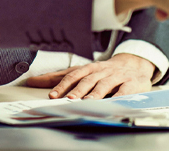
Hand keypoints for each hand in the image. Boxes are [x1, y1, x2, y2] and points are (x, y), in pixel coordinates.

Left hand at [25, 53, 153, 98]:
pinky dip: (118, 96)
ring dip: (95, 93)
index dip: (63, 84)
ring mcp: (117, 76)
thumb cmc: (104, 71)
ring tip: (87, 102)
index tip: (53, 95)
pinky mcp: (131, 83)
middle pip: (88, 79)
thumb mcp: (84, 71)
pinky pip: (125, 90)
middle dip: (77, 89)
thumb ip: (62, 77)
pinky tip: (113, 103)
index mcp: (89, 68)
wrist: (134, 65)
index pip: (73, 75)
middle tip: (68, 100)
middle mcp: (102, 70)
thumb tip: (35, 82)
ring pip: (104, 84)